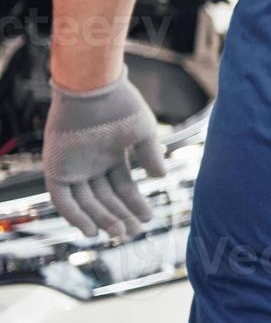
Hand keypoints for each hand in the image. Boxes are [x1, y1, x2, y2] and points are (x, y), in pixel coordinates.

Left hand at [43, 72, 166, 237]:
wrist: (94, 88)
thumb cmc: (121, 104)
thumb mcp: (144, 132)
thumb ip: (150, 155)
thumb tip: (161, 177)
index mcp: (112, 155)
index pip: (123, 187)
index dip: (135, 204)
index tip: (149, 218)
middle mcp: (92, 164)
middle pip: (106, 198)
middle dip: (120, 216)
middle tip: (134, 232)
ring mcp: (74, 167)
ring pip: (87, 202)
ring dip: (102, 219)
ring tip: (119, 234)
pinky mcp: (56, 168)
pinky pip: (63, 199)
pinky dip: (75, 216)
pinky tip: (91, 230)